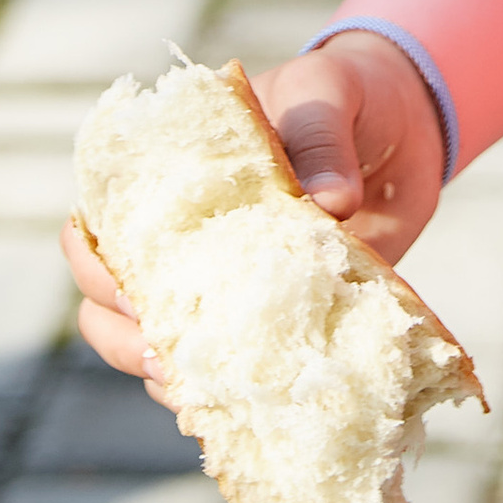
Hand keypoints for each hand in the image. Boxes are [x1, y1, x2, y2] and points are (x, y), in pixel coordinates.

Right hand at [62, 34, 448, 392]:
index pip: (105, 224)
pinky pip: (229, 365)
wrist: (406, 124)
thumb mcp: (328, 93)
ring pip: (155, 342)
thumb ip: (321, 139)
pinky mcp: (275, 316)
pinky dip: (225, 390)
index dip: (96, 261)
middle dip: (122, 328)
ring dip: (160, 371)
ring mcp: (225, 282)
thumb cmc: (345, 94)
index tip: (127, 287)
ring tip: (191, 388)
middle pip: (111, 297)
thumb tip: (331, 203)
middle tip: (161, 348)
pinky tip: (237, 408)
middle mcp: (186, 236)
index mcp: (175, 175)